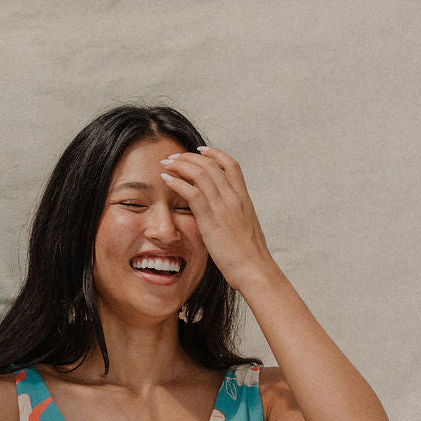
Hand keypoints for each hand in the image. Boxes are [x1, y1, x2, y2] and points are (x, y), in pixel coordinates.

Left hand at [159, 146, 272, 291]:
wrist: (254, 270)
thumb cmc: (250, 258)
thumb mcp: (246, 231)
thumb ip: (235, 219)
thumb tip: (227, 221)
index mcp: (244, 199)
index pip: (231, 165)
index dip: (215, 153)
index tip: (200, 150)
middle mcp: (234, 198)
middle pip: (211, 164)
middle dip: (189, 156)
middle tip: (173, 157)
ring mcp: (223, 207)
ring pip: (200, 173)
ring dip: (180, 165)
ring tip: (166, 164)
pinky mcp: (211, 220)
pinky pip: (192, 192)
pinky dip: (177, 182)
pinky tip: (166, 179)